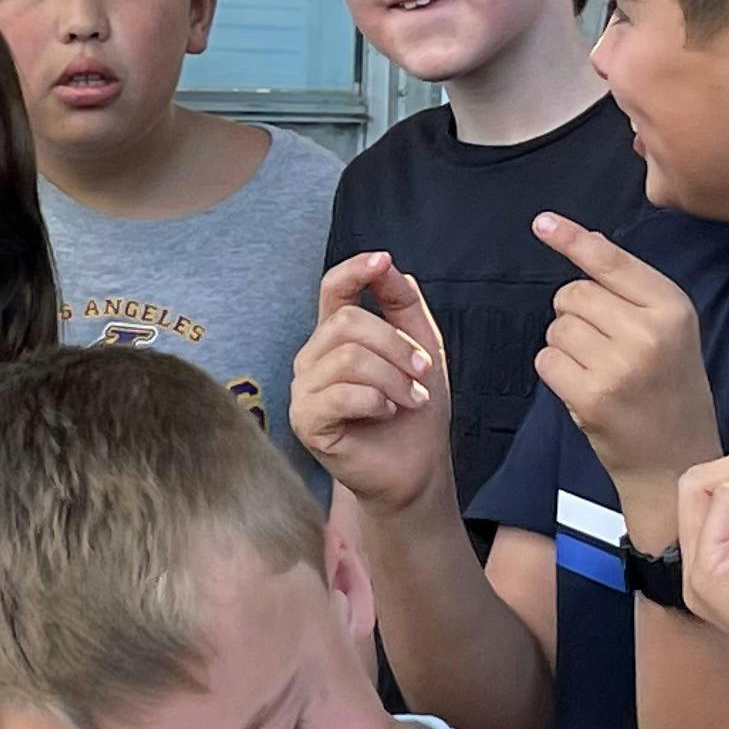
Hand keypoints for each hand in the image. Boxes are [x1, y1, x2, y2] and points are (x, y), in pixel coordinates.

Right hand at [292, 257, 452, 519]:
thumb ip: (402, 303)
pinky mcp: (306, 420)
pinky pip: (339, 394)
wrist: (416, 468)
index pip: (333, 288)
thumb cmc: (414, 412)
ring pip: (348, 358)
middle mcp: (314, 357)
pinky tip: (387, 413)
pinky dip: (375, 400)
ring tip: (412, 399)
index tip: (382, 260)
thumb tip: (387, 263)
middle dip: (397, 346)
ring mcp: (305, 389)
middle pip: (348, 322)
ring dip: (393, 378)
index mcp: (338, 335)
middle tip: (423, 373)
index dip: (354, 270)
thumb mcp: (421, 347)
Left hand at [532, 218, 718, 532]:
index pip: (610, 261)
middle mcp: (649, 331)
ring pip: (557, 327)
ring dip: (566, 346)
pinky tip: (586, 390)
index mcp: (673, 308)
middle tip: (606, 347)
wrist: (677, 462)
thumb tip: (584, 242)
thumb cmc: (670, 390)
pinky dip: (557, 372)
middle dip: (576, 314)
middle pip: (573, 293)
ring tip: (600, 371)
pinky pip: (546, 359)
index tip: (542, 222)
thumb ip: (632, 289)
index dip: (572, 239)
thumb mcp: (671, 331)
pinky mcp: (591, 396)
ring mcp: (619, 365)